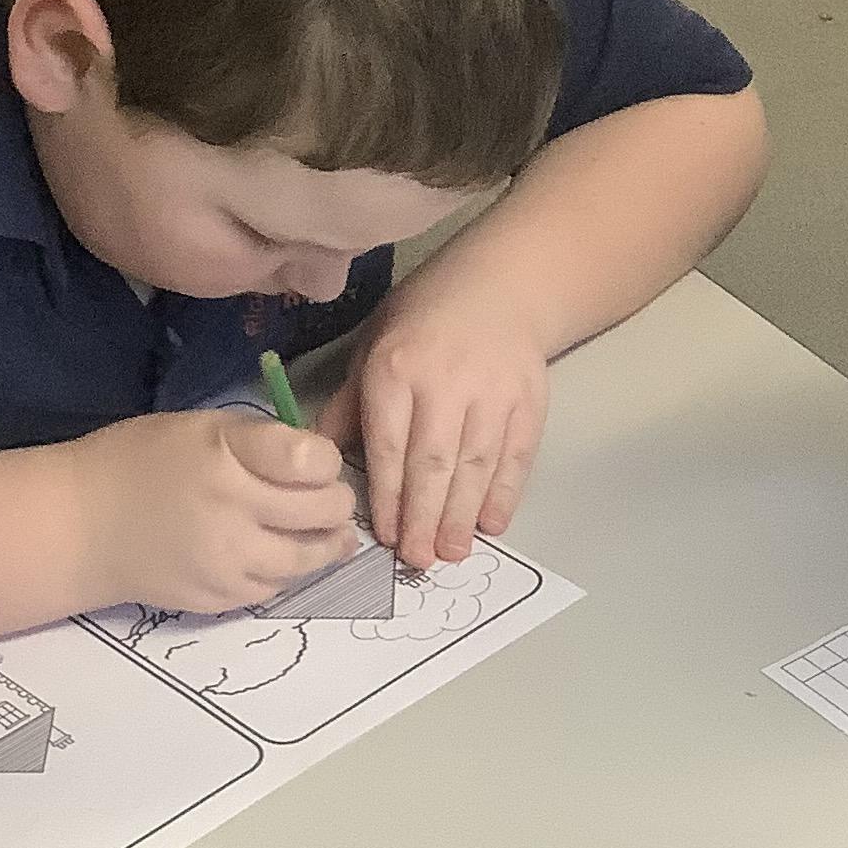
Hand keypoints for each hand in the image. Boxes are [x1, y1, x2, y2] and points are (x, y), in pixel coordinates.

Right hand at [75, 409, 357, 613]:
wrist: (80, 526)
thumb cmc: (139, 462)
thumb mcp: (200, 426)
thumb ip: (260, 442)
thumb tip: (320, 465)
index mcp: (226, 454)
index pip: (312, 460)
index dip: (327, 461)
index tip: (317, 463)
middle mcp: (232, 509)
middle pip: (323, 512)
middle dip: (336, 503)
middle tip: (329, 500)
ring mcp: (228, 561)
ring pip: (309, 558)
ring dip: (326, 544)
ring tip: (328, 534)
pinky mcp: (220, 598)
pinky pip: (276, 587)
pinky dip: (286, 571)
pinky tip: (277, 555)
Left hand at [316, 280, 548, 570]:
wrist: (501, 287)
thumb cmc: (423, 320)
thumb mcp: (373, 347)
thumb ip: (350, 404)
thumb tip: (318, 459)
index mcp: (397, 369)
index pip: (389, 446)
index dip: (388, 496)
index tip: (386, 536)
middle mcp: (446, 382)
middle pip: (433, 463)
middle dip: (424, 517)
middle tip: (419, 559)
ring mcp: (493, 393)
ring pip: (475, 466)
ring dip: (462, 515)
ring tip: (452, 552)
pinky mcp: (529, 402)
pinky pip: (515, 457)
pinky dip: (504, 494)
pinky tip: (490, 524)